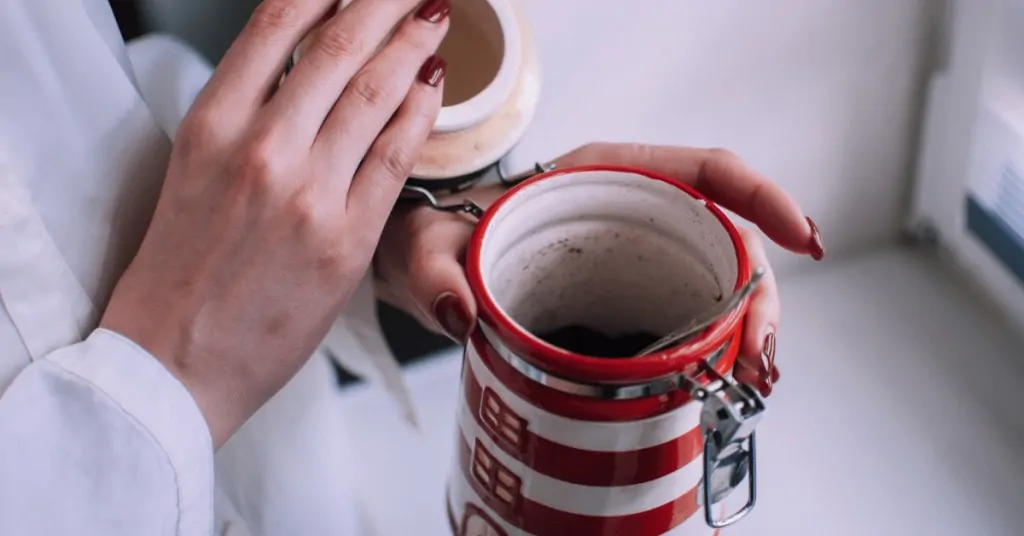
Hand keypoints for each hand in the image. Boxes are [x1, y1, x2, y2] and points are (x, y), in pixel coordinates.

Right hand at [101, 0, 449, 446]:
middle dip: (384, 4)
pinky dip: (419, 111)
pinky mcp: (346, 239)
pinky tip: (433, 83)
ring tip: (433, 14)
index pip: (276, 23)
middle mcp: (259, 149)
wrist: (175, 359)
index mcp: (211, 124)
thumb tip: (305, 71)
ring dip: (411, 45)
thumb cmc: (181, 271)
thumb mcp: (194, 170)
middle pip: (337, 48)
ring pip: (374, 94)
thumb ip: (247, 116)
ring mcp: (307, 193)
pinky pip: (395, 156)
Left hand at [375, 143, 825, 397]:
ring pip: (717, 275)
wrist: (429, 258)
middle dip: (759, 292)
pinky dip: (718, 340)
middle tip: (758, 355)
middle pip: (725, 234)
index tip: (803, 239)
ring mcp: (635, 251)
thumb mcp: (426, 247)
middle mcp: (631, 208)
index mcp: (601, 175)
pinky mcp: (631, 291)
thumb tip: (462, 314)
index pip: (704, 170)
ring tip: (749, 376)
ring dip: (747, 324)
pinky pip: (691, 305)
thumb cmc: (438, 235)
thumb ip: (434, 273)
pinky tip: (725, 374)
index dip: (762, 197)